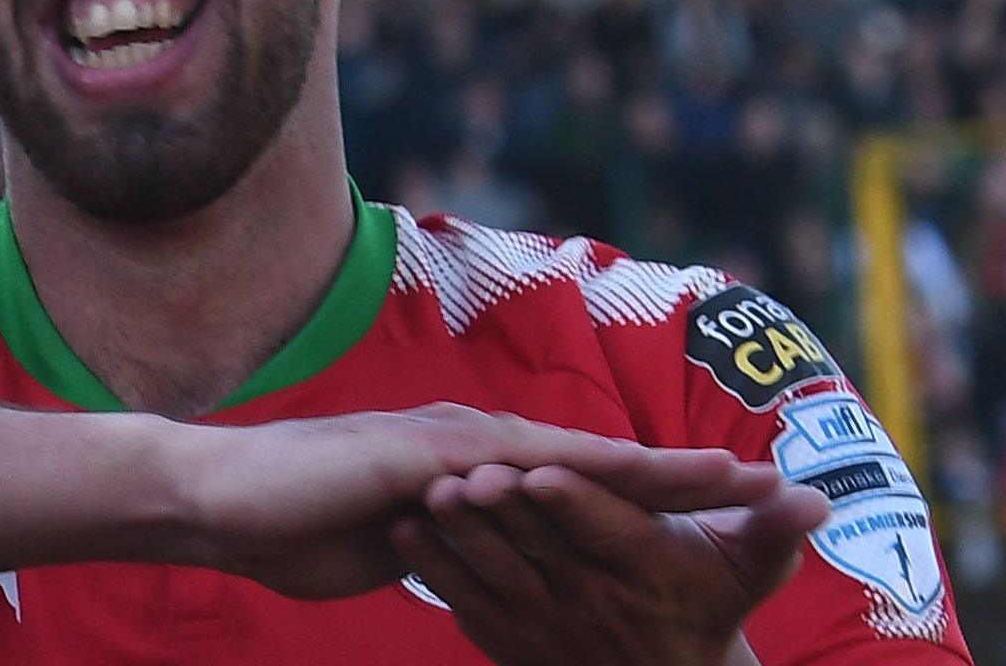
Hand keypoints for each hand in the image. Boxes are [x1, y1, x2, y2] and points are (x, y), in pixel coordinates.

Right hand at [164, 403, 789, 600]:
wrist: (224, 500)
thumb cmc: (297, 527)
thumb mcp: (396, 543)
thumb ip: (445, 543)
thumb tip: (474, 562)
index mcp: (479, 469)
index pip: (587, 486)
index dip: (660, 498)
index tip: (732, 512)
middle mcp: (483, 444)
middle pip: (610, 465)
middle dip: (696, 482)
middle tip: (781, 492)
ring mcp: (464, 443)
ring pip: (589, 459)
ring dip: (672, 474)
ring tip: (748, 485)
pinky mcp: (440, 455)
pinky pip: (535, 468)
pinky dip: (599, 473)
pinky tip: (650, 479)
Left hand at [389, 462, 829, 665]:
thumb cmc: (709, 612)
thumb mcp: (747, 571)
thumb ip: (771, 529)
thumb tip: (814, 497)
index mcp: (647, 568)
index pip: (607, 528)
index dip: (574, 500)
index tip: (540, 468)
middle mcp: (593, 599)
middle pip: (540, 545)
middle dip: (502, 508)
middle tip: (463, 472)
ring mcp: (545, 623)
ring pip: (495, 572)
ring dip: (458, 537)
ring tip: (422, 497)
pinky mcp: (508, 638)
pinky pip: (466, 603)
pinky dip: (434, 572)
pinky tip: (400, 534)